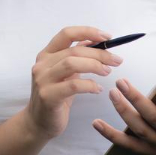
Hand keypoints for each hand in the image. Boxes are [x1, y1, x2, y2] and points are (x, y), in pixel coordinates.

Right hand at [23, 26, 123, 140]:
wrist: (39, 122)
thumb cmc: (56, 96)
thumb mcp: (66, 73)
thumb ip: (76, 57)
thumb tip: (95, 41)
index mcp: (46, 54)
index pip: (66, 34)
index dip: (88, 32)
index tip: (107, 37)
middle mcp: (42, 64)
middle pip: (74, 50)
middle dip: (99, 53)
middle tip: (116, 60)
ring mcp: (43, 80)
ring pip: (72, 63)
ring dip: (95, 66)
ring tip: (107, 72)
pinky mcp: (48, 96)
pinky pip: (73, 85)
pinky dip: (90, 85)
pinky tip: (98, 89)